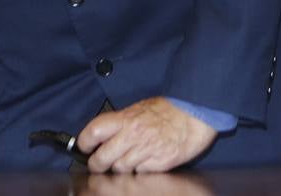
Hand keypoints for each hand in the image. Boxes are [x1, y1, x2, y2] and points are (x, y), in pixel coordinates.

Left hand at [77, 97, 217, 172]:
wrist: (197, 114)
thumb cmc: (171, 109)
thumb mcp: (141, 108)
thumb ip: (122, 122)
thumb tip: (104, 135)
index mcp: (127, 119)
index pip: (93, 132)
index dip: (84, 142)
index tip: (84, 146)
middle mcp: (133, 135)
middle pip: (101, 159)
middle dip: (97, 163)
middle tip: (100, 161)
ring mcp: (145, 151)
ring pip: (119, 169)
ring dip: (120, 166)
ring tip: (130, 156)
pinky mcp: (157, 164)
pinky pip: (138, 173)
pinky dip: (138, 170)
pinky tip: (145, 159)